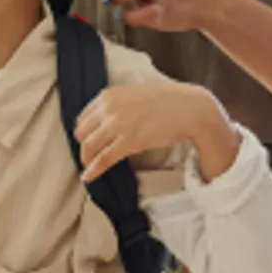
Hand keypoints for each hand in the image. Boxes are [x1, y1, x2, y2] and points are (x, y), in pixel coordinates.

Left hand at [74, 82, 237, 183]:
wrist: (190, 108)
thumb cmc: (167, 101)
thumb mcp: (135, 95)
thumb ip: (118, 105)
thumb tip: (107, 120)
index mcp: (109, 95)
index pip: (83, 117)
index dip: (84, 132)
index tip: (89, 141)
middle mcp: (109, 108)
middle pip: (82, 133)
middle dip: (84, 146)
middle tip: (90, 156)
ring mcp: (118, 124)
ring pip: (89, 147)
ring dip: (87, 160)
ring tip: (90, 168)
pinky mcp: (129, 141)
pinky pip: (103, 158)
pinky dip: (93, 170)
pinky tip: (89, 177)